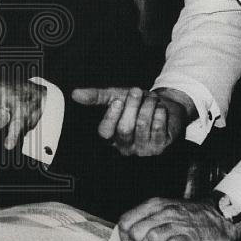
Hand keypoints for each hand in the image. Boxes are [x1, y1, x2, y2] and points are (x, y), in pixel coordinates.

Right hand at [72, 86, 191, 155]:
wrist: (166, 106)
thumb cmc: (138, 104)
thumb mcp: (116, 97)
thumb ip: (96, 97)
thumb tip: (75, 94)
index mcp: (111, 137)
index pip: (105, 133)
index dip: (111, 117)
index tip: (117, 101)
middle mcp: (125, 147)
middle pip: (124, 129)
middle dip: (132, 106)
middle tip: (137, 91)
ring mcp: (143, 150)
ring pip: (141, 126)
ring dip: (148, 106)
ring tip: (151, 98)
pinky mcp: (159, 147)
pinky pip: (157, 128)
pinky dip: (160, 113)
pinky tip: (160, 109)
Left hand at [118, 197, 240, 240]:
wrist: (218, 215)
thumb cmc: (188, 216)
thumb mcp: (163, 210)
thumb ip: (145, 218)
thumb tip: (125, 233)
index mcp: (154, 205)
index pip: (126, 220)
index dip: (124, 236)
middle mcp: (164, 213)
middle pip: (136, 232)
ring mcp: (178, 225)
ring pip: (152, 237)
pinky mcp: (192, 238)